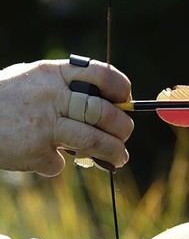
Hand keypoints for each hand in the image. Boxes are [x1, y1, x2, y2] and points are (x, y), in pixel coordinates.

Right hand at [0, 58, 133, 175]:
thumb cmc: (6, 101)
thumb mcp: (33, 81)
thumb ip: (67, 90)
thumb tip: (112, 109)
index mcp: (53, 73)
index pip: (102, 74)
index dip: (121, 90)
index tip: (125, 101)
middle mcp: (51, 95)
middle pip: (104, 112)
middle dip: (123, 128)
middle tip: (123, 137)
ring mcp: (43, 123)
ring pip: (94, 140)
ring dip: (113, 152)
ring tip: (119, 158)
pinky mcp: (34, 149)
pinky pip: (60, 163)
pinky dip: (56, 165)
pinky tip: (48, 160)